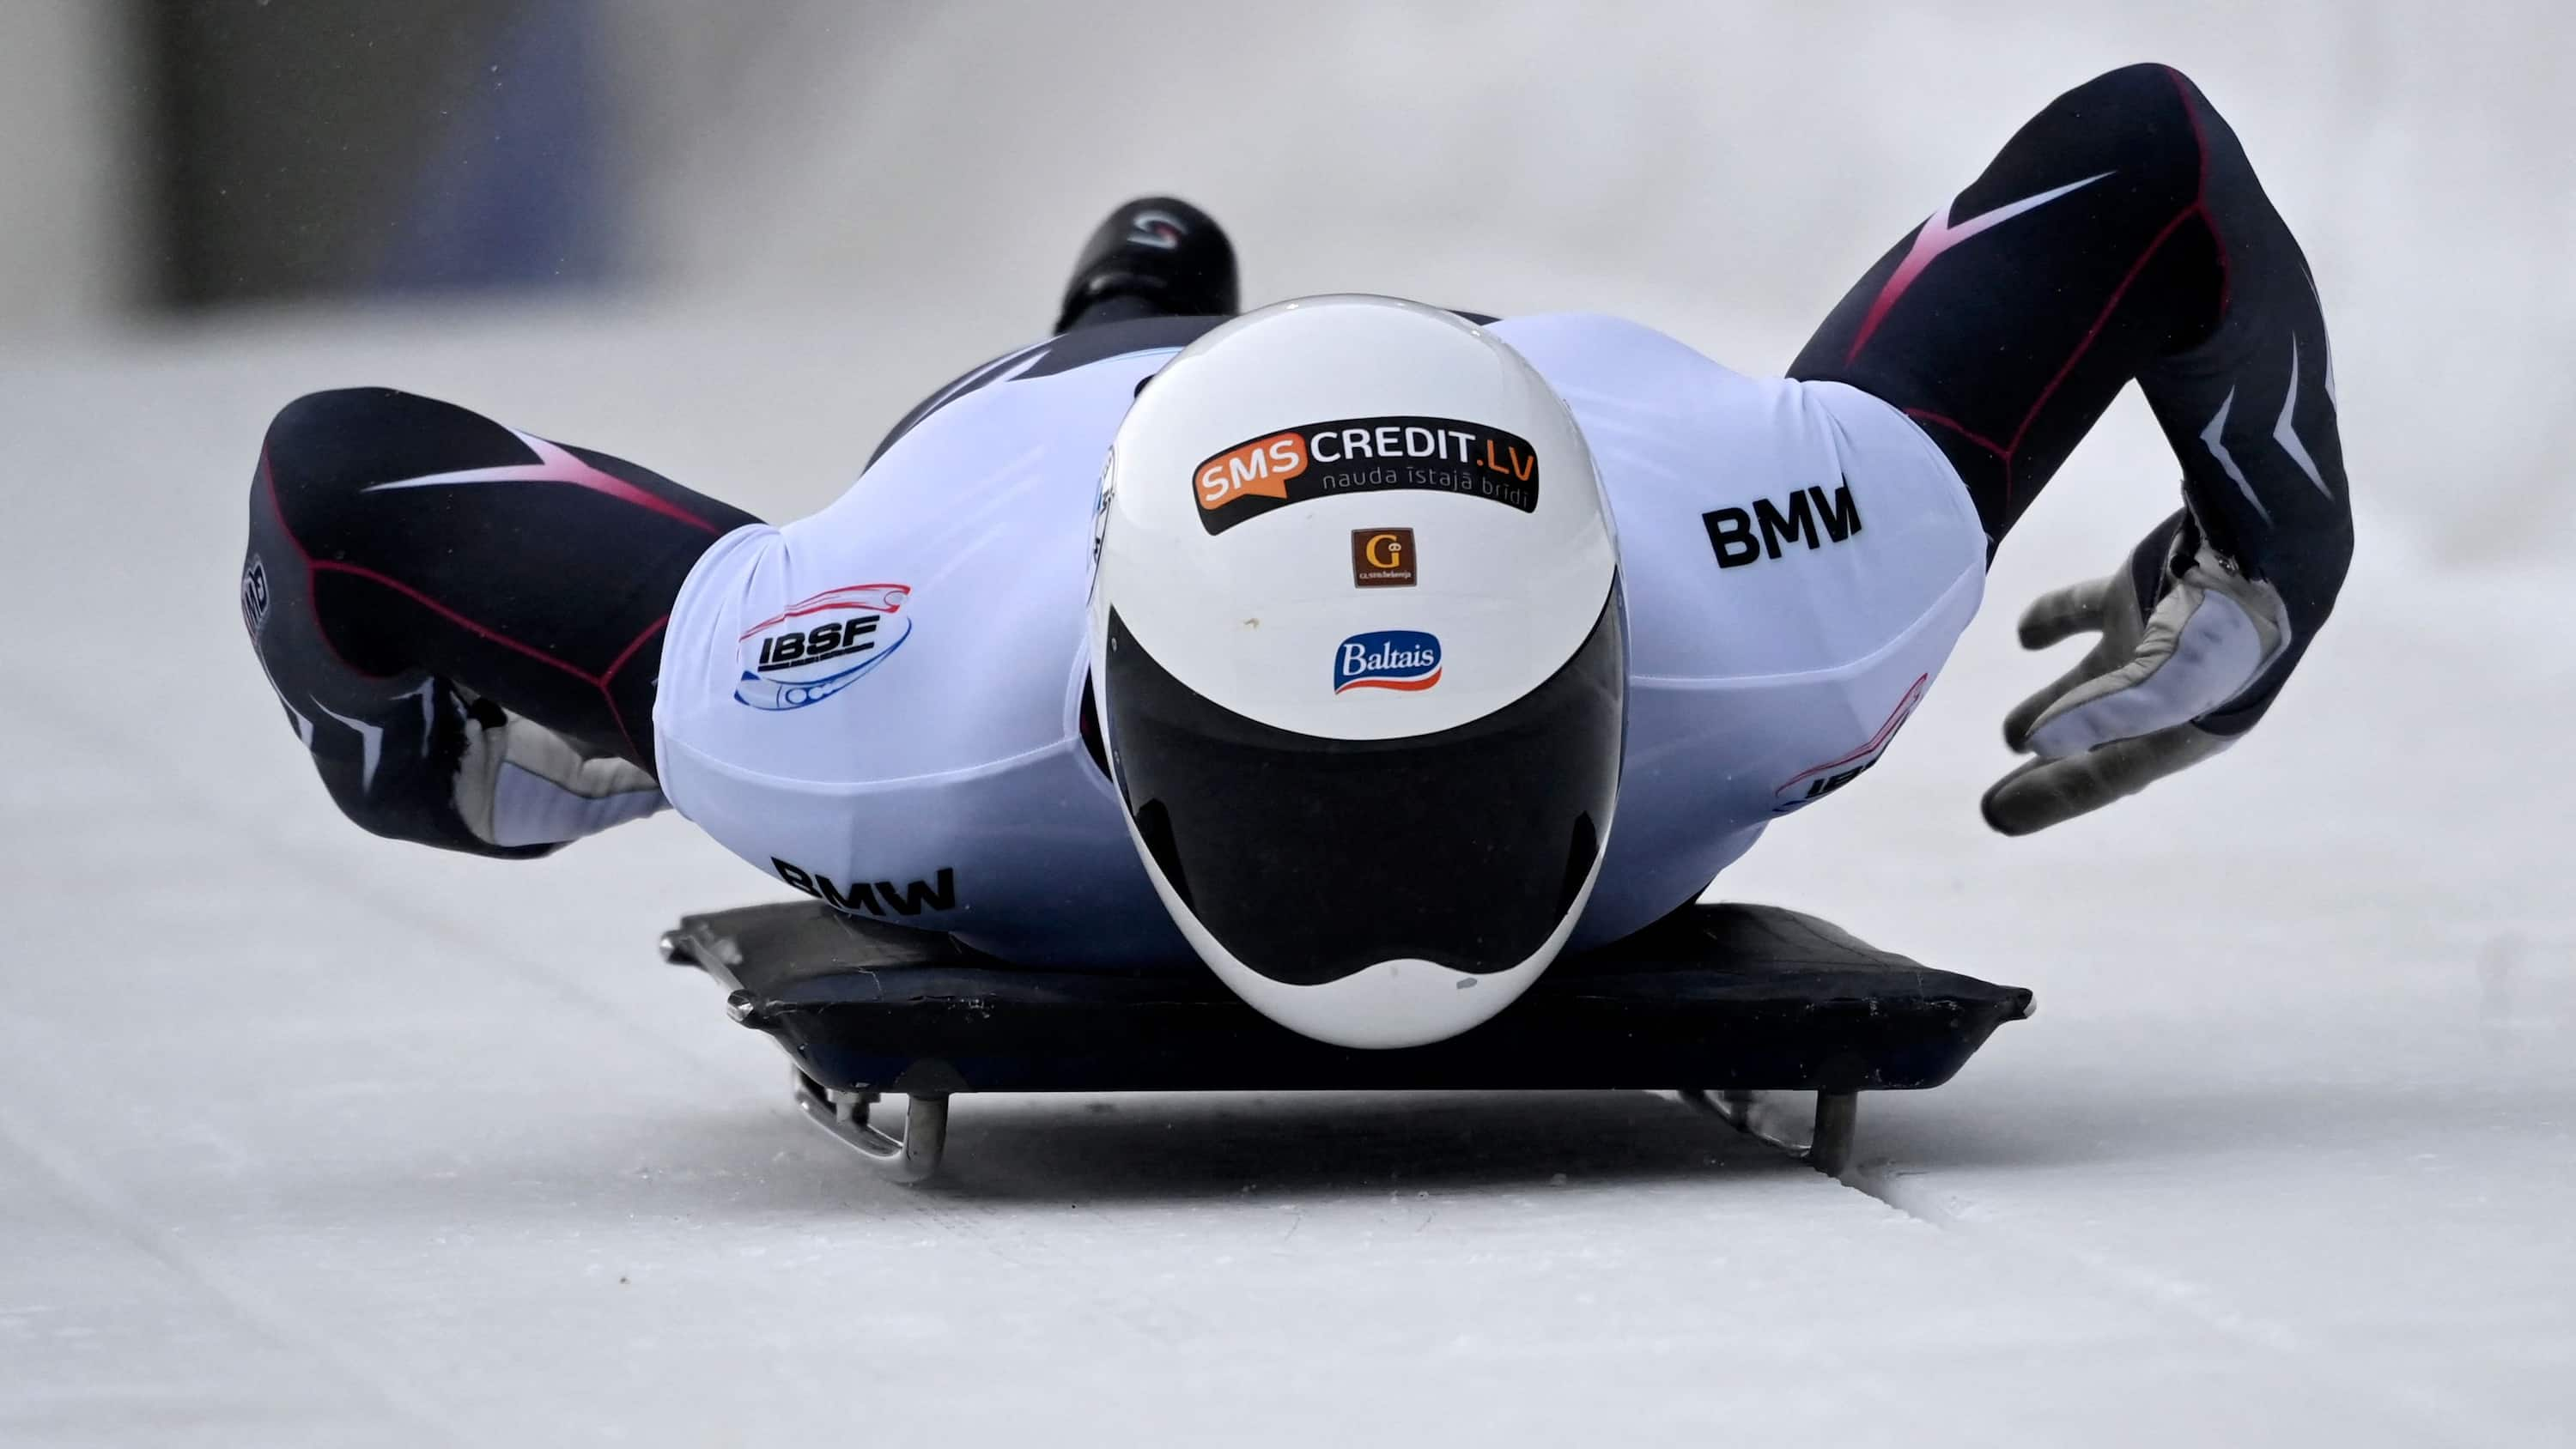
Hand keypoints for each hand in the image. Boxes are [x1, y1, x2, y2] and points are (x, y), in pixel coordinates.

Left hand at [1982, 526, 2289, 834]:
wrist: (2266, 539)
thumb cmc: (2228, 629)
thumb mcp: (2170, 686)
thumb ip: (2104, 715)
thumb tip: (2037, 745)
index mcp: (2184, 728)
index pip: (2108, 776)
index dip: (2053, 798)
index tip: (1998, 817)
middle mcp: (2167, 691)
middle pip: (2097, 740)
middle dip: (2050, 768)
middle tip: (1995, 797)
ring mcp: (2150, 639)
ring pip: (2088, 682)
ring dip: (2049, 706)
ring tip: (2010, 737)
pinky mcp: (2138, 591)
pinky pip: (2084, 611)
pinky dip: (2052, 622)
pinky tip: (2025, 635)